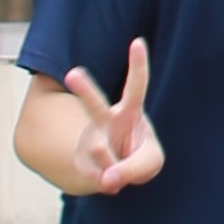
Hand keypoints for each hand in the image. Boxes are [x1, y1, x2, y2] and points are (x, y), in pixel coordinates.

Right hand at [61, 40, 161, 193]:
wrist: (111, 172)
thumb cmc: (138, 158)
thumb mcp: (151, 162)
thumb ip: (136, 168)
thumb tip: (108, 179)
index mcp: (130, 111)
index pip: (136, 85)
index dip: (138, 65)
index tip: (137, 42)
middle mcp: (106, 121)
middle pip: (95, 103)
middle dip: (84, 89)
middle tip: (72, 74)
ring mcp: (91, 140)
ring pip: (95, 148)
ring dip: (110, 161)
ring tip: (113, 172)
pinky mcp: (81, 161)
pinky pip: (98, 176)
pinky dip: (109, 182)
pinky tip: (110, 178)